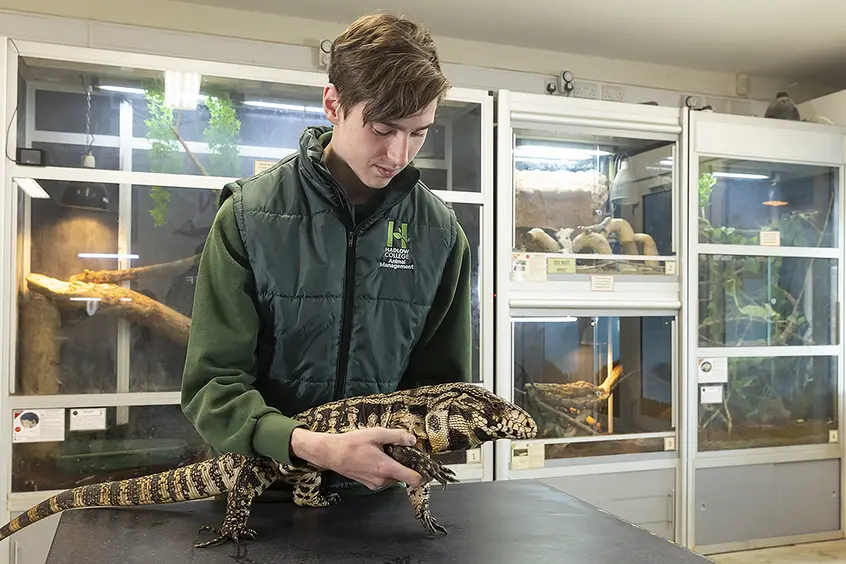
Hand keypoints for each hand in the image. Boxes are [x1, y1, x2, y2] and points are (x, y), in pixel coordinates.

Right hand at [290, 427, 424, 489]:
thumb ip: (397, 436)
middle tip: (399, 450)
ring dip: (394, 466)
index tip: (422, 463)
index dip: (422, 473)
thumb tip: (412, 440)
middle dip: (405, 464)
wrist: (331, 454)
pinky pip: (384, 479)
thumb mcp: (376, 434)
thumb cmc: (352, 443)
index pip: (414, 480)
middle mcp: (382, 480)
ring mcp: (375, 484)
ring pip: (394, 477)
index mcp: (387, 468)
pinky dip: (385, 470)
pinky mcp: (368, 484)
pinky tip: (375, 458)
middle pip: (405, 477)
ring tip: (383, 452)